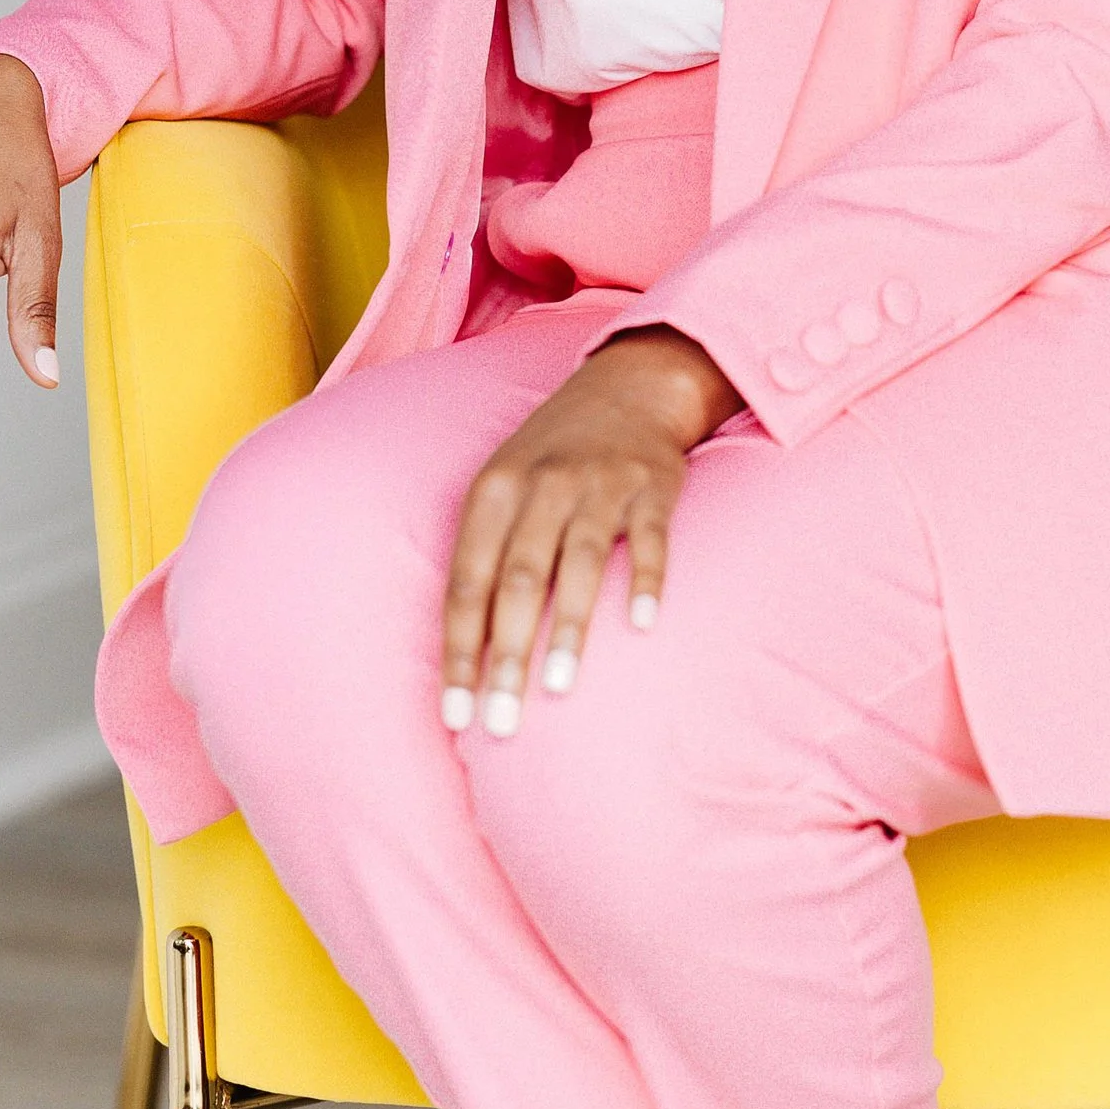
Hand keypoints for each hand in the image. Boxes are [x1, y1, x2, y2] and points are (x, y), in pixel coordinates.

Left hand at [441, 327, 742, 735]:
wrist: (628, 387)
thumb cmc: (550, 457)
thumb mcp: (502, 488)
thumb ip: (484, 558)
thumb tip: (464, 654)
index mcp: (493, 490)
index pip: (466, 581)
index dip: (458, 650)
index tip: (455, 713)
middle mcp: (544, 484)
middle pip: (518, 579)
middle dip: (506, 655)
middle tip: (502, 721)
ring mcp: (602, 484)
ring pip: (581, 561)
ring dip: (569, 626)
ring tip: (560, 685)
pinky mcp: (654, 486)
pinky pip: (653, 539)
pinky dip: (647, 579)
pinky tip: (643, 623)